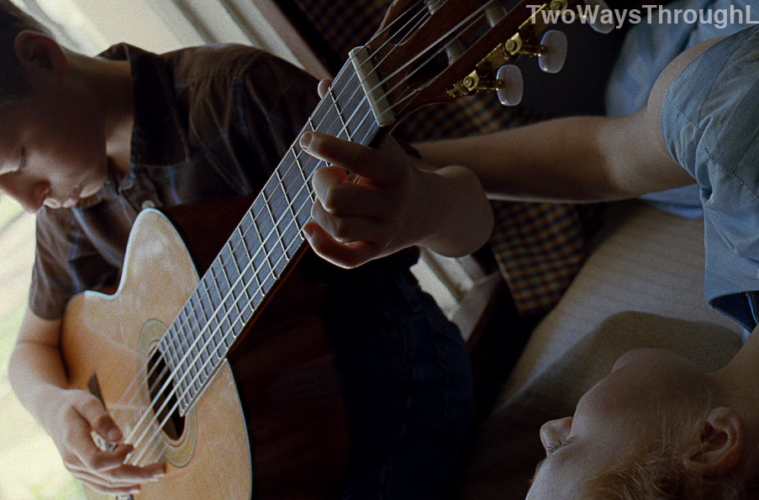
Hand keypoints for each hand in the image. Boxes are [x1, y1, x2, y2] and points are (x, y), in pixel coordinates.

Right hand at [48, 389, 164, 495]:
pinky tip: (136, 485)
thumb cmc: (72, 405)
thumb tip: (119, 437)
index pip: (97, 462)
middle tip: (161, 469)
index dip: (118, 459)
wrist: (53, 414)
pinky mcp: (82, 472)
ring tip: (156, 475)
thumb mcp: (87, 403)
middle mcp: (73, 462)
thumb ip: (102, 419)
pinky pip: (101, 485)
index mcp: (73, 443)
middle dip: (137, 474)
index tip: (132, 446)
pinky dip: (119, 487)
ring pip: (107, 483)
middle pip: (108, 476)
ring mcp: (77, 470)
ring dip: (133, 481)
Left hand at [300, 132, 438, 267]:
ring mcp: (385, 231)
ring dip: (319, 211)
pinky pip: (346, 259)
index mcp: (395, 172)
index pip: (360, 158)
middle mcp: (392, 204)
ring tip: (326, 200)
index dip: (327, 147)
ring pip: (337, 228)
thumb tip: (321, 99)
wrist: (428, 208)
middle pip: (338, 199)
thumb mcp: (386, 148)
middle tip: (329, 175)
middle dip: (321, 183)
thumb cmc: (393, 172)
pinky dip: (322, 246)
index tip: (307, 140)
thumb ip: (360, 132)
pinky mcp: (376, 250)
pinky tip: (310, 228)